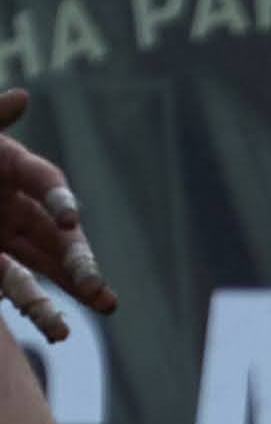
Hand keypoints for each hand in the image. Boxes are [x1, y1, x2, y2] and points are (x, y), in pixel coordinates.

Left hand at [0, 90, 116, 345]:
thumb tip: (20, 96)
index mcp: (11, 166)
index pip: (46, 180)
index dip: (60, 199)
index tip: (70, 221)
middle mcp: (15, 202)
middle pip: (57, 231)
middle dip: (80, 257)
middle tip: (96, 282)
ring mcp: (5, 236)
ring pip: (46, 264)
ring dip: (76, 287)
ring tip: (107, 306)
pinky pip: (18, 287)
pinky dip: (40, 309)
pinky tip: (59, 328)